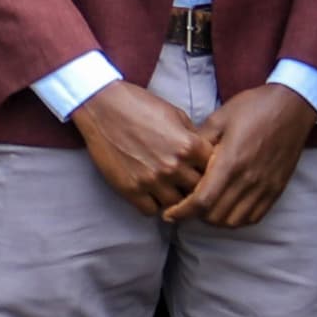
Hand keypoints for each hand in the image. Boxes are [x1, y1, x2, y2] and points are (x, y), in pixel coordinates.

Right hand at [73, 80, 207, 218]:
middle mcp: (173, 166)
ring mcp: (152, 180)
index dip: (211, 172)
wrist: (102, 107)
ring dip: (174, 199)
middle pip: (197, 191)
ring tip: (168, 190)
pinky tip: (149, 194)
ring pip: (176, 206)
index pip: (214, 172)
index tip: (202, 172)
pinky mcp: (130, 189)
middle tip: (186, 185)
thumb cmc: (139, 105)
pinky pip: (150, 211)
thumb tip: (202, 156)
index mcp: (189, 146)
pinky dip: (152, 205)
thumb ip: (192, 137)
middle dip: (194, 188)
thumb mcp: (175, 114)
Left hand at [169, 85, 316, 228]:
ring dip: (215, 219)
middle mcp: (248, 180)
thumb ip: (198, 143)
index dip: (182, 212)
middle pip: (215, 216)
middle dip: (195, 216)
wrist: (292, 106)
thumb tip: (180, 159)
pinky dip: (236, 219)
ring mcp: (265, 187)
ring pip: (234, 221)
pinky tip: (227, 208)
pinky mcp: (276, 189)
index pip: (202, 201)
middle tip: (185, 206)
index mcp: (231, 162)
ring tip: (205, 208)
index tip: (169, 213)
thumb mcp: (219, 119)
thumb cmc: (253, 108)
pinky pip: (254, 217)